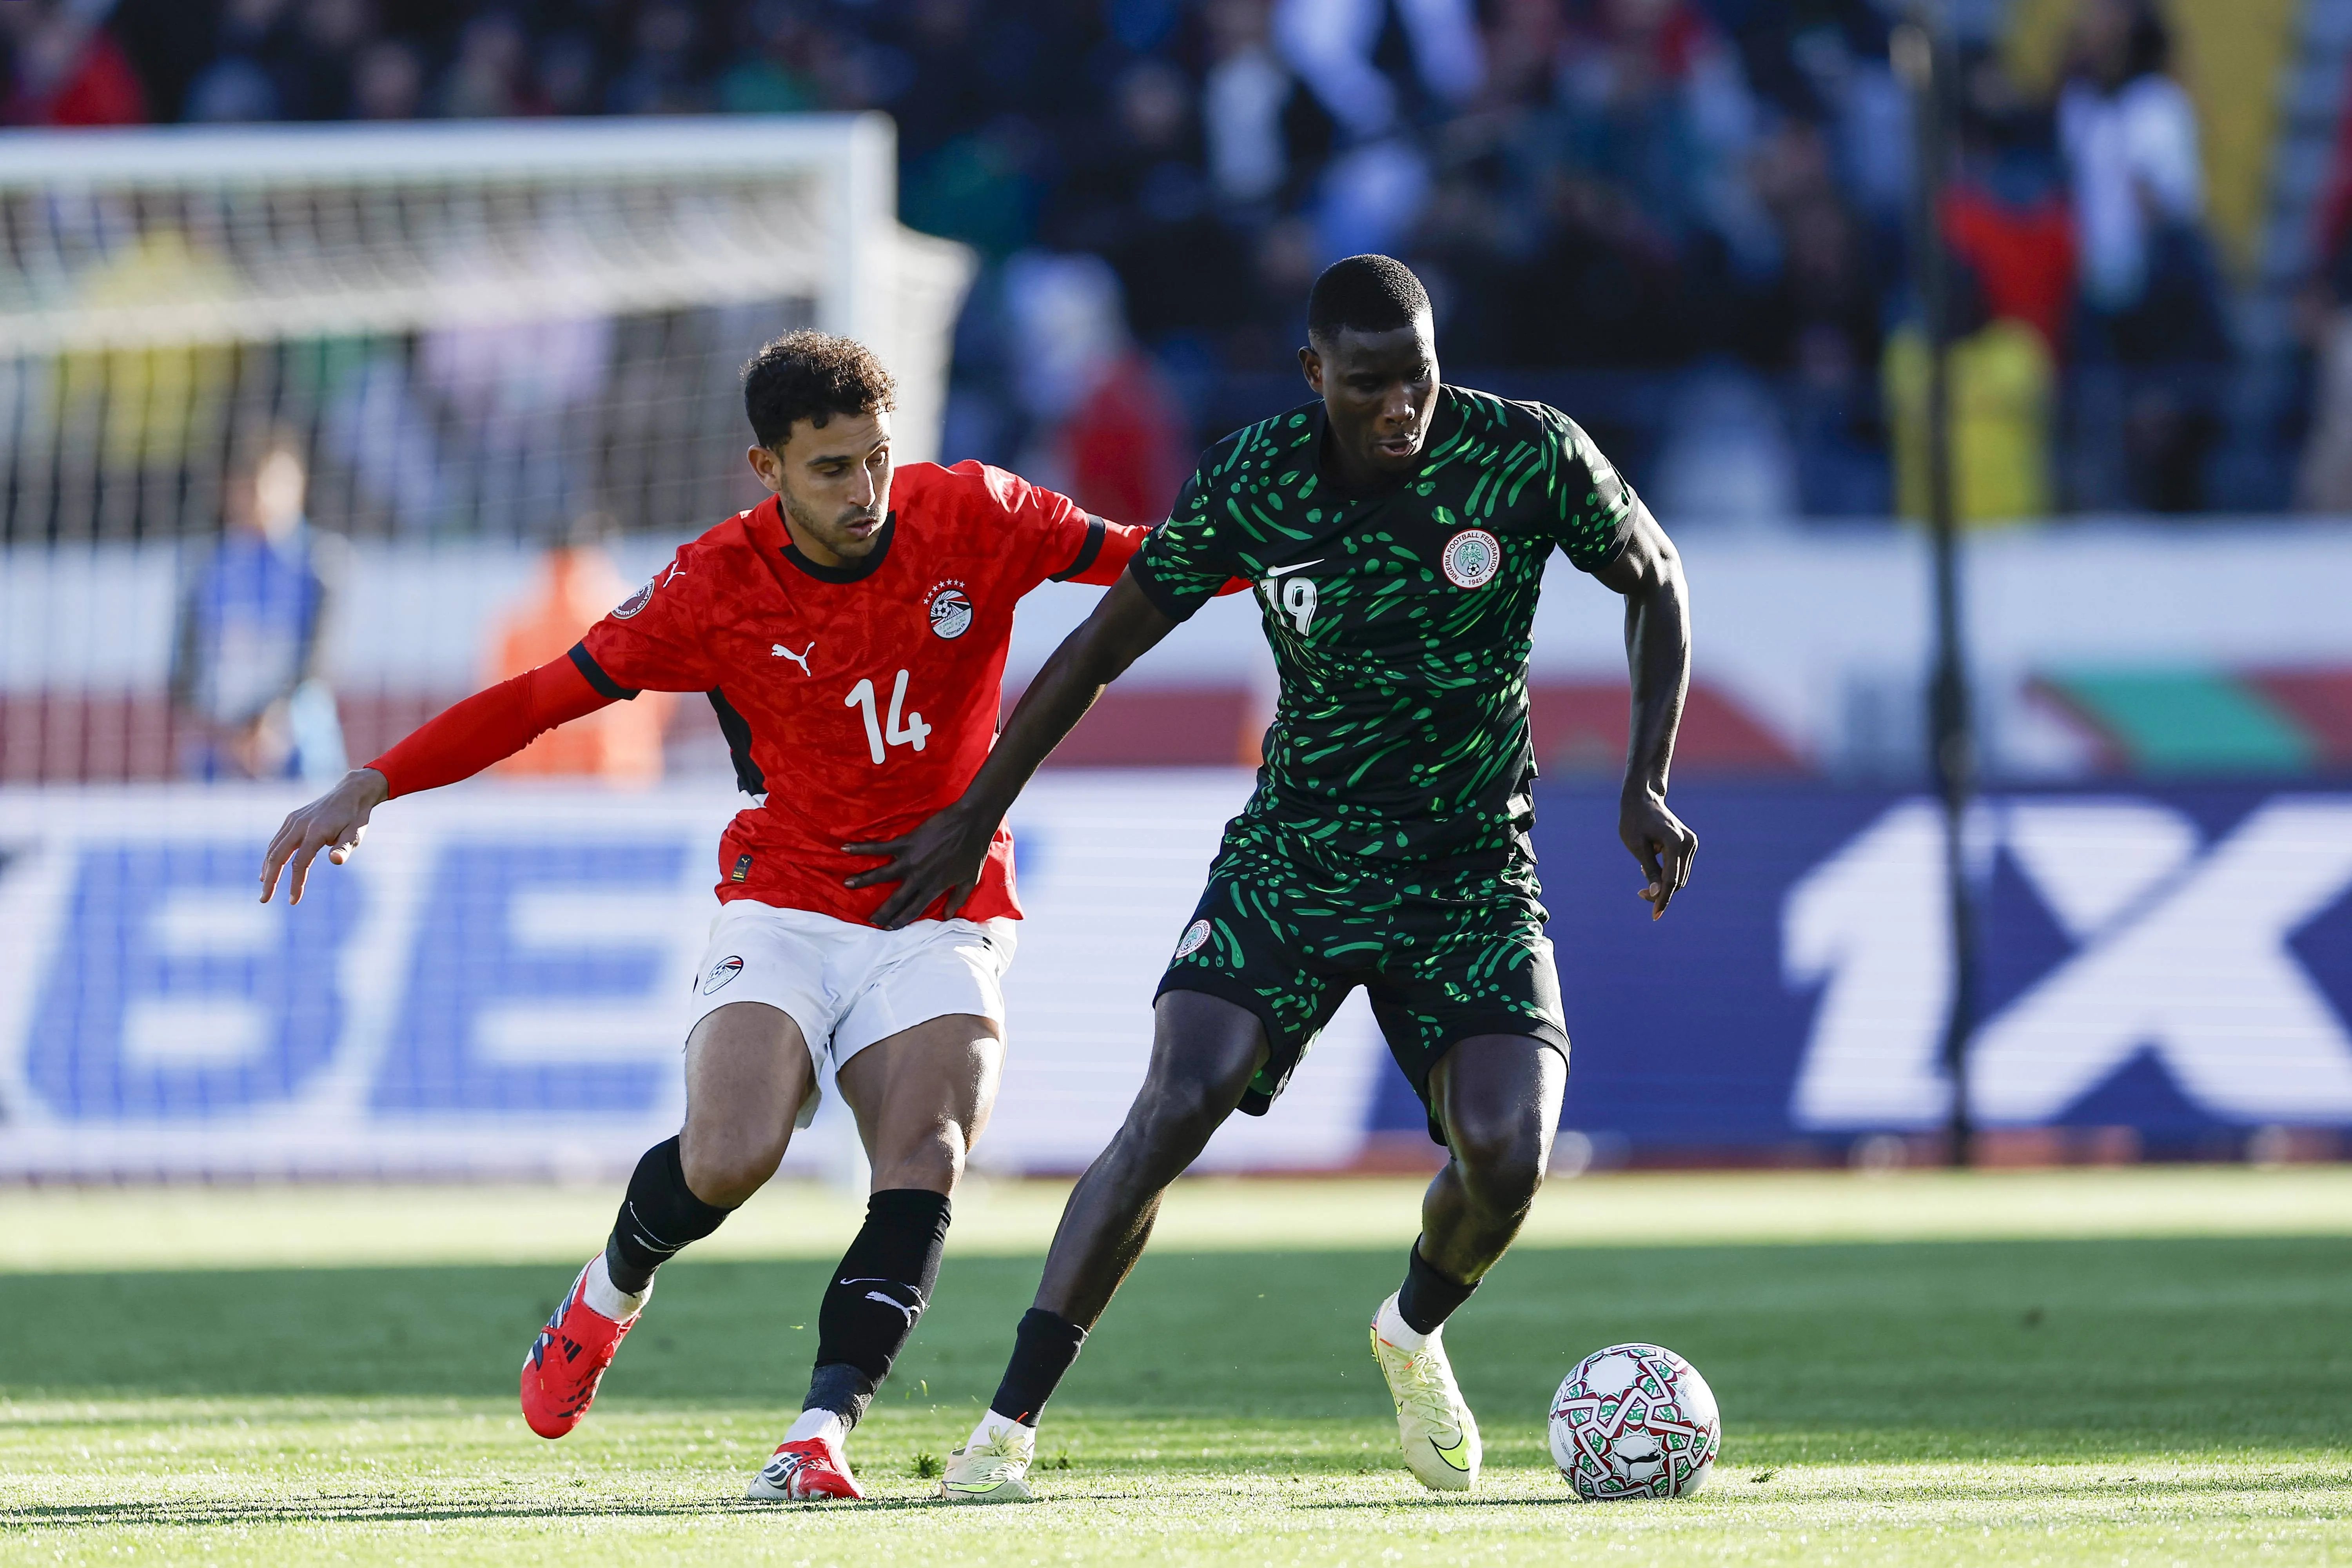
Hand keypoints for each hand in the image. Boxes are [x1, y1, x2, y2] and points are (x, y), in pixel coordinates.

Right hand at [259, 768, 388, 903]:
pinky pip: (277, 840)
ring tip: (265, 889)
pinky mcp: (292, 819)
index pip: (300, 863)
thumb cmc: (355, 818)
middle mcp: (299, 825)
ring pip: (273, 848)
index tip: (294, 901)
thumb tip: (336, 861)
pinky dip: (271, 856)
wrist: (350, 792)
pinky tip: (268, 869)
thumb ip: (345, 848)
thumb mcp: (356, 834)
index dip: (295, 883)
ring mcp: (293, 820)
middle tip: (264, 900)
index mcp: (315, 831)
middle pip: (277, 856)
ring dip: (267, 869)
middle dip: (270, 880)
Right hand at [842, 799, 998, 928]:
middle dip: (881, 911)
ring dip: (863, 880)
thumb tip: (948, 917)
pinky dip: (862, 848)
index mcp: (934, 887)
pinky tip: (845, 848)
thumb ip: (958, 899)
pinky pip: (880, 847)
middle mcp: (919, 877)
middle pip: (896, 899)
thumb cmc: (973, 852)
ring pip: (882, 874)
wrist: (971, 823)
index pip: (914, 909)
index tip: (888, 928)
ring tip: (847, 884)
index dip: (900, 920)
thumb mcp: (970, 881)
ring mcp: (910, 859)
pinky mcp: (906, 842)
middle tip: (868, 920)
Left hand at [1620, 787, 1696, 921]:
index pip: (1671, 879)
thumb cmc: (1634, 821)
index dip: (1663, 900)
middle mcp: (1688, 843)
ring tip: (1644, 869)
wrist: (1643, 799)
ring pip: (1681, 877)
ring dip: (1664, 883)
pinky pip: (1680, 868)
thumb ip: (1650, 871)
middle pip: (1678, 881)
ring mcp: (1691, 843)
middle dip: (1661, 892)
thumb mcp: (1637, 847)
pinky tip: (1651, 863)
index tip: (1655, 915)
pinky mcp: (1690, 844)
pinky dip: (1668, 873)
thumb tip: (1657, 894)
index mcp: (1675, 842)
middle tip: (1640, 893)